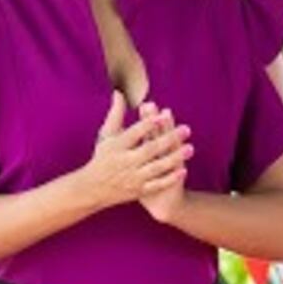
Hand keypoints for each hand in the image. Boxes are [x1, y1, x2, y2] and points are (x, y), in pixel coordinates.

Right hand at [82, 92, 192, 211]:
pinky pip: (156, 185)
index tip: (162, 115)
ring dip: (174, 158)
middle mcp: (125, 162)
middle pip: (149, 149)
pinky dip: (169, 178)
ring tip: (190, 148)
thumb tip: (119, 92)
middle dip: (168, 139)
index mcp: (116, 146)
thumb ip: (116, 114)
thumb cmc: (102, 157)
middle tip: (186, 129)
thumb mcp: (105, 135)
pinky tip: (183, 170)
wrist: (92, 189)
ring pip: (156, 167)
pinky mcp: (138, 191)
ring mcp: (132, 177)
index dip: (148, 125)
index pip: (134, 134)